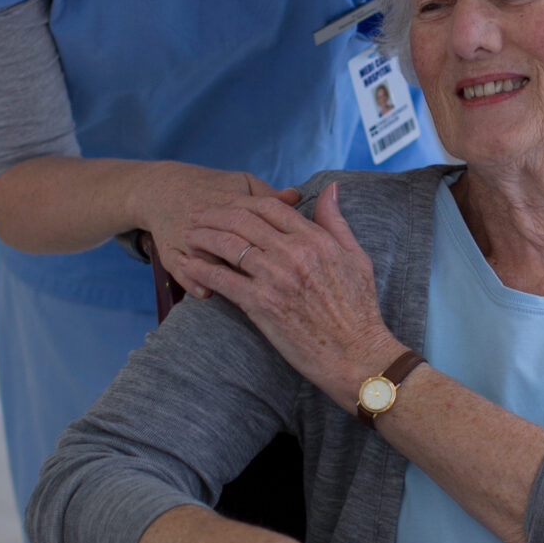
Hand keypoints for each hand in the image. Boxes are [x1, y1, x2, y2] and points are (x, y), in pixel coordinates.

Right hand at [135, 165, 300, 298]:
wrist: (164, 187)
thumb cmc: (212, 186)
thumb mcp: (243, 183)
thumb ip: (269, 195)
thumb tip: (296, 197)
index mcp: (230, 202)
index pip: (254, 224)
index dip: (271, 244)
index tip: (288, 259)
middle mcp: (207, 220)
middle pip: (230, 244)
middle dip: (249, 264)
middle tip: (271, 282)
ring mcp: (184, 237)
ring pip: (205, 258)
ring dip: (220, 275)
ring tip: (241, 292)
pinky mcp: (168, 252)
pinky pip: (179, 270)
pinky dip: (192, 281)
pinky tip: (206, 294)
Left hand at [178, 181, 394, 407]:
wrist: (356, 354)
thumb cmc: (358, 310)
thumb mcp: (356, 257)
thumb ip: (335, 221)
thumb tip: (329, 188)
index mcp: (314, 239)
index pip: (270, 207)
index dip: (242, 201)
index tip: (226, 203)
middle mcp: (292, 253)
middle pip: (242, 220)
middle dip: (214, 214)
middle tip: (196, 214)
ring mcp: (275, 278)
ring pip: (228, 245)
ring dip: (202, 236)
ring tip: (187, 235)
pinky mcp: (261, 304)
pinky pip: (221, 280)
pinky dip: (199, 269)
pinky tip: (185, 264)